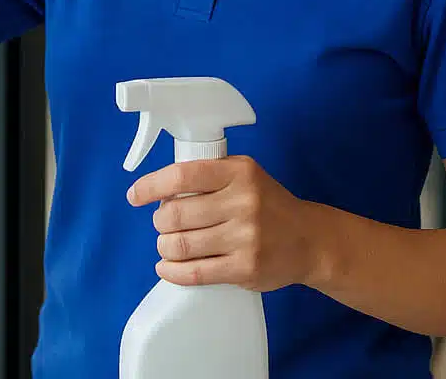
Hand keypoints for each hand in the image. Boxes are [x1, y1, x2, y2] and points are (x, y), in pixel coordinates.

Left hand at [127, 156, 322, 292]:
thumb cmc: (269, 205)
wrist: (309, 240)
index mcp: (239, 172)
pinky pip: (194, 273)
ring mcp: (245, 237)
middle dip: (160, 222)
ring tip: (169, 245)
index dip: (151, 185)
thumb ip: (209, 176)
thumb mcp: (245, 175)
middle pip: (175, 214)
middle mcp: (243, 202)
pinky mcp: (245, 268)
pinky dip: (172, 272)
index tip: (135, 195)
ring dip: (164, 247)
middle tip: (164, 224)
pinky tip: (168, 267)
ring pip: (179, 245)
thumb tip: (160, 189)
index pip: (182, 175)